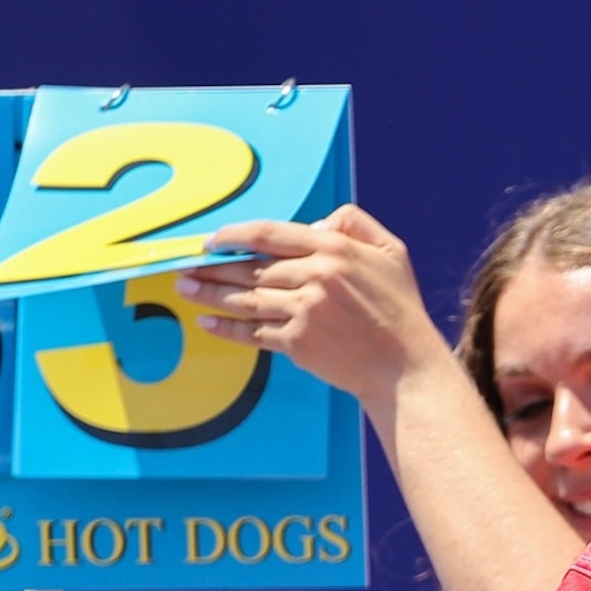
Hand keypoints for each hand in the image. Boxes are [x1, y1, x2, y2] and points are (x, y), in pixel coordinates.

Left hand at [178, 208, 451, 400]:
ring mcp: (305, 310)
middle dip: (213, 267)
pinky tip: (207, 322)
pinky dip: (227, 328)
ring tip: (185, 288)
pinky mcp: (298, 342)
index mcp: (334, 249)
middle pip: (251, 268)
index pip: (270, 234)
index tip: (213, 240)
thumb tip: (314, 223)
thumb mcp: (391, 251)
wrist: (405, 366)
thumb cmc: (399, 309)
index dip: (235, 235)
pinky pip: (254, 332)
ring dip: (210, 293)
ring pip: (246, 298)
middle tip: (186, 265)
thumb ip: (355, 223)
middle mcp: (316, 276)